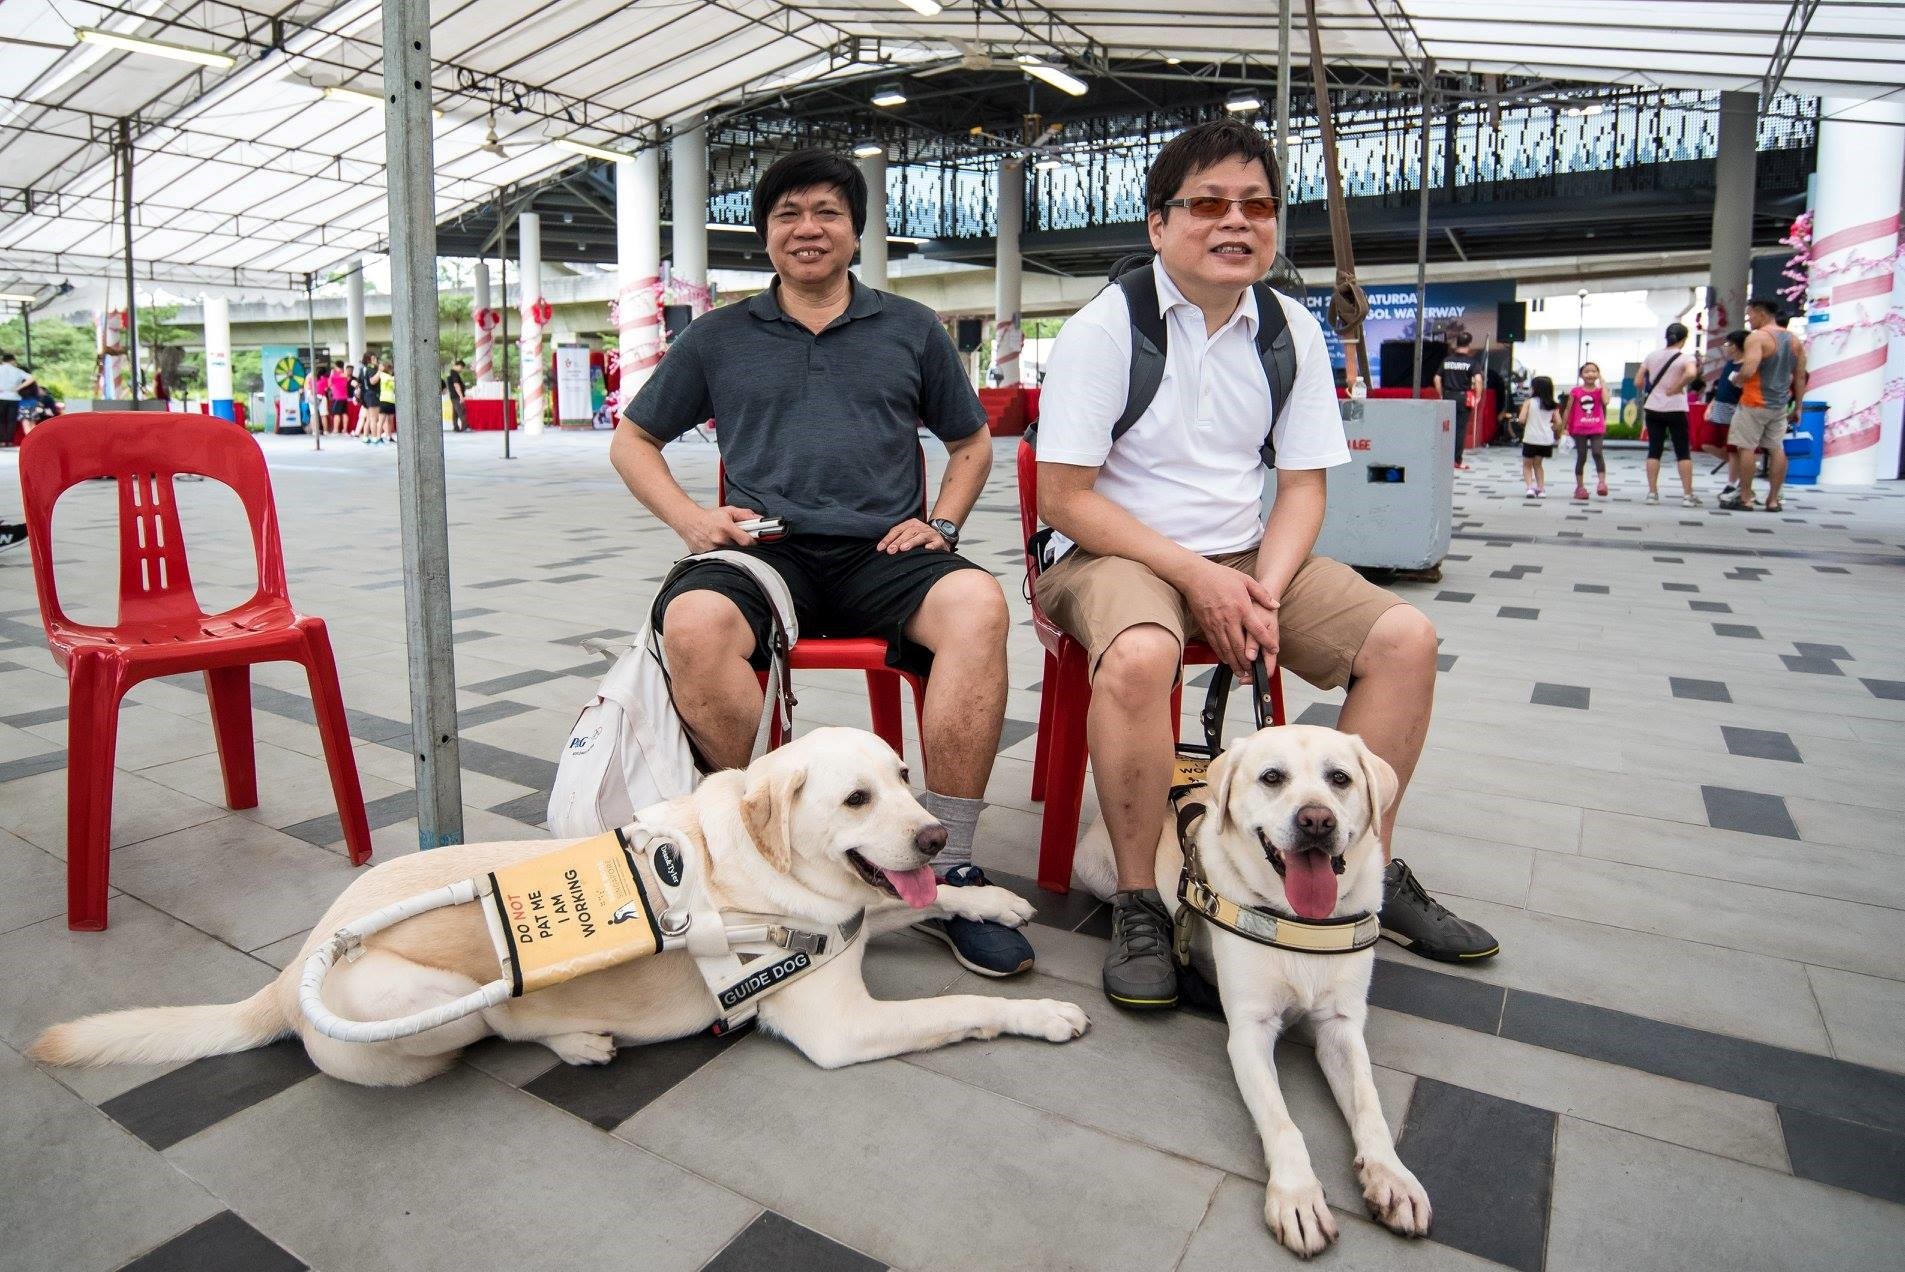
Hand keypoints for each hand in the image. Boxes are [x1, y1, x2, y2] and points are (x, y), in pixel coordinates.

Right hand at [677, 504, 759, 553]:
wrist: (689, 521)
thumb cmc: (708, 517)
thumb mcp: (728, 511)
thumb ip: (745, 514)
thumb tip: (760, 519)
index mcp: (726, 528)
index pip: (747, 541)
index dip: (753, 543)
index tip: (754, 541)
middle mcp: (719, 540)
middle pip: (740, 550)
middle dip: (742, 547)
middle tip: (739, 541)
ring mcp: (712, 550)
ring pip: (730, 556)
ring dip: (732, 551)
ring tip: (727, 543)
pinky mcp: (706, 556)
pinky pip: (720, 558)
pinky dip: (722, 555)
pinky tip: (718, 547)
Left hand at [878, 518, 948, 553]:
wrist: (940, 538)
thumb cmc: (920, 539)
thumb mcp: (908, 536)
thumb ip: (897, 540)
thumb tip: (883, 549)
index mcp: (911, 524)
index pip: (897, 530)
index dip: (888, 539)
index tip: (880, 548)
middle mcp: (920, 527)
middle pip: (908, 532)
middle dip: (898, 542)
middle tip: (890, 550)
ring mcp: (930, 534)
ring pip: (920, 536)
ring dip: (912, 542)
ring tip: (903, 548)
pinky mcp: (939, 541)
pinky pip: (935, 543)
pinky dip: (931, 546)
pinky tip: (927, 549)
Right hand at [1179, 559, 1277, 675]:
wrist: (1195, 576)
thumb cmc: (1220, 576)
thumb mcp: (1246, 579)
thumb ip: (1262, 594)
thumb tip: (1275, 605)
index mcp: (1242, 608)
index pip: (1257, 630)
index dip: (1267, 642)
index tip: (1273, 650)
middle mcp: (1229, 619)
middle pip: (1241, 646)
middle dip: (1249, 662)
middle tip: (1254, 671)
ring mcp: (1216, 624)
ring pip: (1227, 649)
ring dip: (1235, 663)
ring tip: (1242, 673)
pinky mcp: (1206, 627)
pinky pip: (1215, 645)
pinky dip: (1222, 655)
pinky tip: (1227, 661)